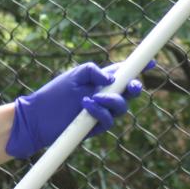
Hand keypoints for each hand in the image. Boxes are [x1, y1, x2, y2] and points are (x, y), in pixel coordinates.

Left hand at [5, 61, 152, 158]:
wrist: (38, 117)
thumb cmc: (55, 94)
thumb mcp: (73, 75)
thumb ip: (92, 70)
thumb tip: (112, 78)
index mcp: (102, 80)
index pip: (124, 72)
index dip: (139, 67)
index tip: (151, 62)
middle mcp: (105, 95)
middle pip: (130, 92)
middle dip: (135, 88)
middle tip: (132, 85)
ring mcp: (102, 112)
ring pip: (121, 107)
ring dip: (111, 101)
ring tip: (92, 97)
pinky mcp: (96, 127)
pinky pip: (108, 120)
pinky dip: (100, 111)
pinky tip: (86, 105)